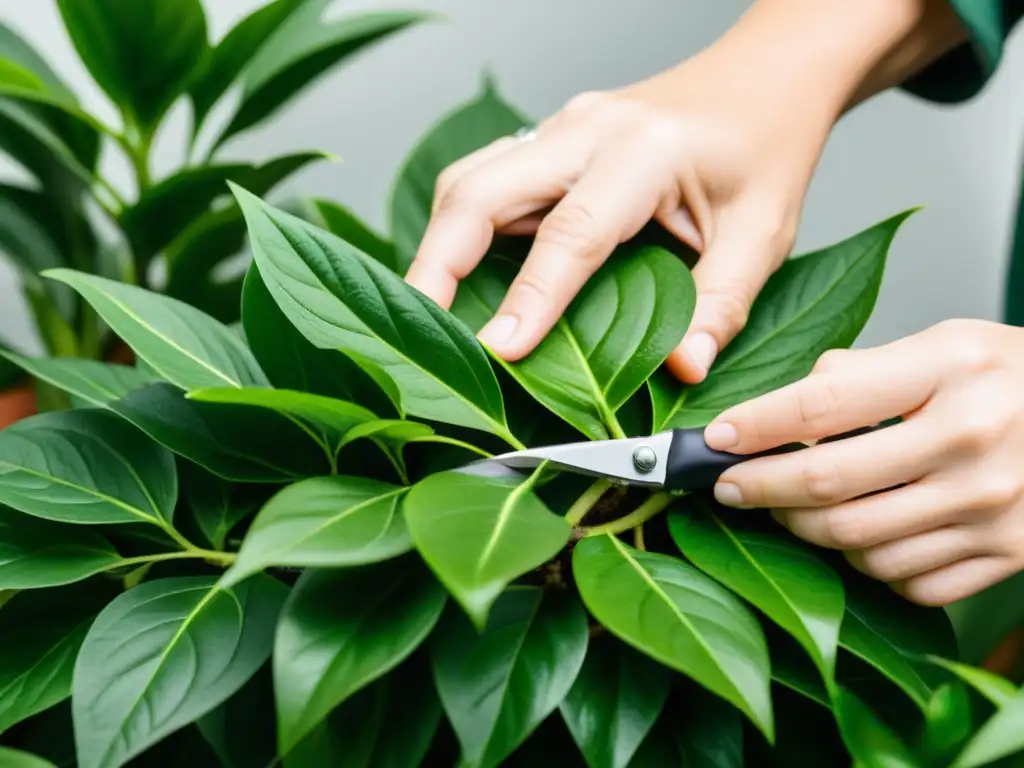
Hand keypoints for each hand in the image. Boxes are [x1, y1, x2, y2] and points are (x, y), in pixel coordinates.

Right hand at [404, 46, 838, 382]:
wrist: (760, 79)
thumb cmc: (764, 150)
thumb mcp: (761, 234)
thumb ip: (719, 304)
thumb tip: (682, 371)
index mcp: (644, 153)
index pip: (571, 232)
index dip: (530, 296)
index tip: (498, 351)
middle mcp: (587, 130)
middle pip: (480, 192)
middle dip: (436, 265)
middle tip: (417, 334)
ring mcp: (559, 128)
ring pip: (468, 183)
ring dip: (438, 247)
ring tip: (430, 314)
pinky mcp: (548, 139)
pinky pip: (484, 181)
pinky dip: (458, 230)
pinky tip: (460, 274)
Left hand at [704, 319, 1023, 605]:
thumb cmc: (1015, 375)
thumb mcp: (946, 343)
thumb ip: (862, 369)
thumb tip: (787, 404)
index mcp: (948, 372)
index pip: (818, 406)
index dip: (751, 428)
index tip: (711, 441)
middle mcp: (970, 442)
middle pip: (826, 488)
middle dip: (758, 491)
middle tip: (731, 487)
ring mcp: (992, 508)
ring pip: (857, 545)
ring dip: (808, 532)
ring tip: (793, 509)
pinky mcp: (1008, 555)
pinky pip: (907, 582)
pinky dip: (869, 566)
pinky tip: (863, 536)